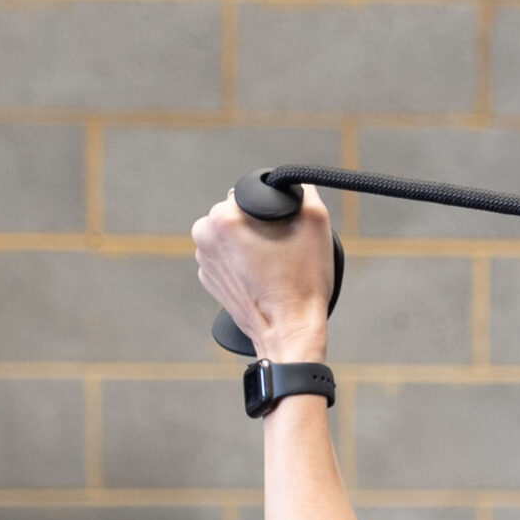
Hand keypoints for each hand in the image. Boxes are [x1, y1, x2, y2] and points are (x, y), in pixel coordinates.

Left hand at [192, 184, 334, 361]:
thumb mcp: (316, 225)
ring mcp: (202, 259)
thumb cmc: (302, 285)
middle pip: (238, 215)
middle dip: (259, 227)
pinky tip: (263, 280)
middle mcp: (204, 234)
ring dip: (251, 245)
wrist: (289, 334)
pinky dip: (244, 265)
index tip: (286, 230)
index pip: (248, 194)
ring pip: (232, 237)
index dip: (273, 210)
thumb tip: (296, 186)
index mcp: (223, 217)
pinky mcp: (209, 279)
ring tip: (274, 269)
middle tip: (283, 250)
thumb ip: (304, 191)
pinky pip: (228, 259)